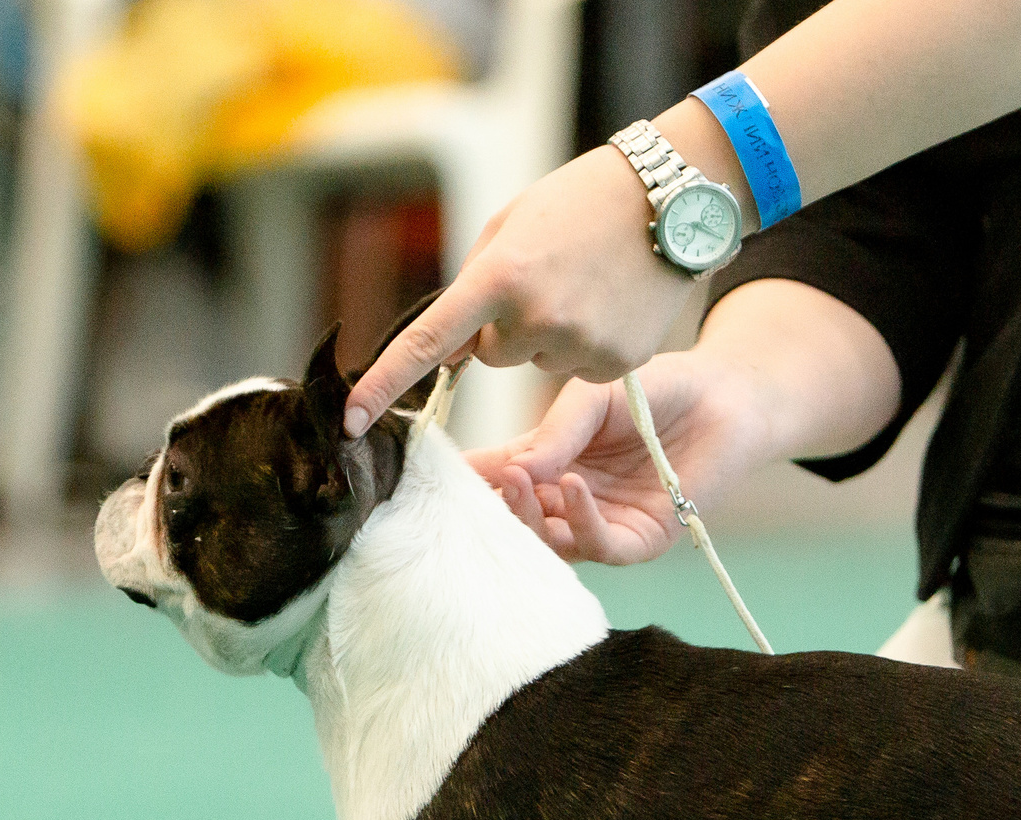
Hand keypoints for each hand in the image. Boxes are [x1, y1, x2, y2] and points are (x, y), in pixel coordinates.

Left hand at [343, 146, 704, 436]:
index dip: (384, 384)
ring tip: (589, 285)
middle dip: (509, 326)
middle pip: (493, 355)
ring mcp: (578, 346)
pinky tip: (613, 304)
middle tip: (550, 279)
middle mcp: (535, 319)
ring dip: (553, 333)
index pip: (426, 342)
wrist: (669, 198)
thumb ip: (477, 285)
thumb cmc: (580, 202)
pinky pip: (580, 369)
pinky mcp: (616, 364)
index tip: (351, 420)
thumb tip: (457, 349)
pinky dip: (591, 344)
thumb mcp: (512, 226)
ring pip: (538, 362)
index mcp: (499, 277)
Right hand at [466, 352, 772, 563]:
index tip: (436, 473)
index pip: (497, 478)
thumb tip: (511, 470)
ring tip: (520, 481)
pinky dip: (580, 521)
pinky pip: (600, 544)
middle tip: (483, 479)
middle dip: (494, 504)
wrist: (723, 397)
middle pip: (516, 520)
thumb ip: (554, 432)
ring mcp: (601, 524)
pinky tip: (572, 488)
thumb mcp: (591, 398)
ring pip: (550, 542)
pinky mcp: (639, 540)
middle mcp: (567, 500)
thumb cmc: (658, 390)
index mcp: (549, 463)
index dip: (467, 479)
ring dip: (530, 517)